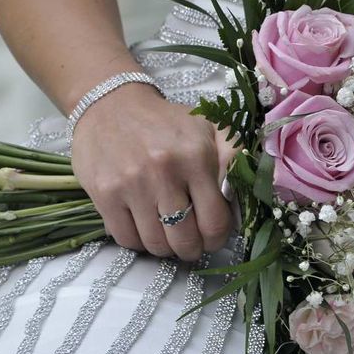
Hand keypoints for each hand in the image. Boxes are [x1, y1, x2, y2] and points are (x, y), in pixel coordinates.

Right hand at [71, 83, 236, 260]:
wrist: (111, 105)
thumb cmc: (166, 123)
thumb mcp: (209, 127)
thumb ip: (234, 154)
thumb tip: (250, 188)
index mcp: (196, 157)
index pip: (215, 222)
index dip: (217, 237)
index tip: (214, 235)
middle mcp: (163, 172)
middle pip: (185, 240)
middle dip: (193, 248)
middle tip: (192, 241)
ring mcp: (131, 185)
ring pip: (156, 245)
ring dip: (166, 248)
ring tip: (169, 233)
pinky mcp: (104, 195)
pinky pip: (127, 240)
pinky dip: (139, 242)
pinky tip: (145, 227)